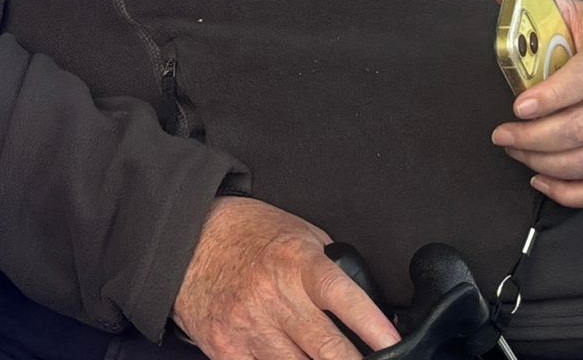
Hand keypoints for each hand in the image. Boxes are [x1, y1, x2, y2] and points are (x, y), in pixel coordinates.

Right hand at [172, 196, 399, 359]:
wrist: (185, 239)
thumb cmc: (247, 234)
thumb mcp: (298, 234)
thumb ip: (331, 269)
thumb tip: (368, 306)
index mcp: (297, 263)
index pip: (345, 299)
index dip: (375, 327)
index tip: (397, 346)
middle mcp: (275, 297)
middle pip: (329, 351)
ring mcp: (249, 328)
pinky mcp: (227, 349)